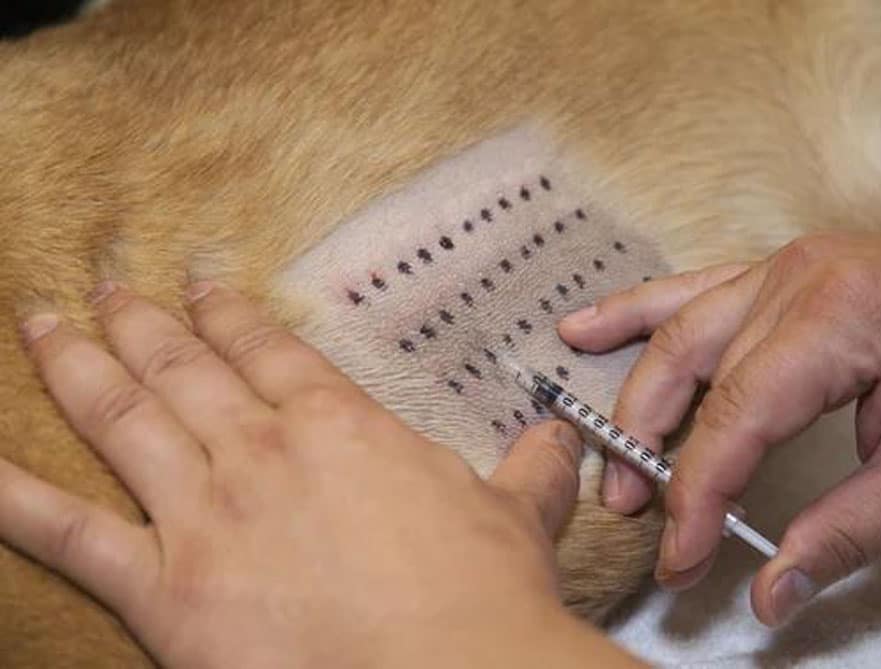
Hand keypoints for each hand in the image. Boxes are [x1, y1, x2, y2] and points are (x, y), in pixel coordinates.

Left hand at [4, 282, 645, 667]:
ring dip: (77, 363)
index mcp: (337, 425)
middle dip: (140, 319)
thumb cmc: (482, 595)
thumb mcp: (517, 515)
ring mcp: (207, 511)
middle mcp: (261, 449)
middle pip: (183, 365)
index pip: (266, 348)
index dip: (226, 309)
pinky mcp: (169, 588)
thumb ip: (530, 467)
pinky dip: (16, 499)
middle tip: (105, 285)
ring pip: (123, 416)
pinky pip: (72, 535)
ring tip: (44, 324)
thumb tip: (558, 439)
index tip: (201, 284)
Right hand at [559, 233, 880, 624]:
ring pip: (680, 328)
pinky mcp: (786, 271)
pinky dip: (640, 312)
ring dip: (636, 390)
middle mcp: (798, 278)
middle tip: (630, 510)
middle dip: (650, 446)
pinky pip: (696, 289)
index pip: (735, 419)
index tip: (678, 556)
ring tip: (595, 444)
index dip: (695, 494)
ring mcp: (787, 265)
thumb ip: (844, 534)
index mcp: (839, 318)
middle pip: (690, 368)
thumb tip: (771, 595)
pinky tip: (588, 328)